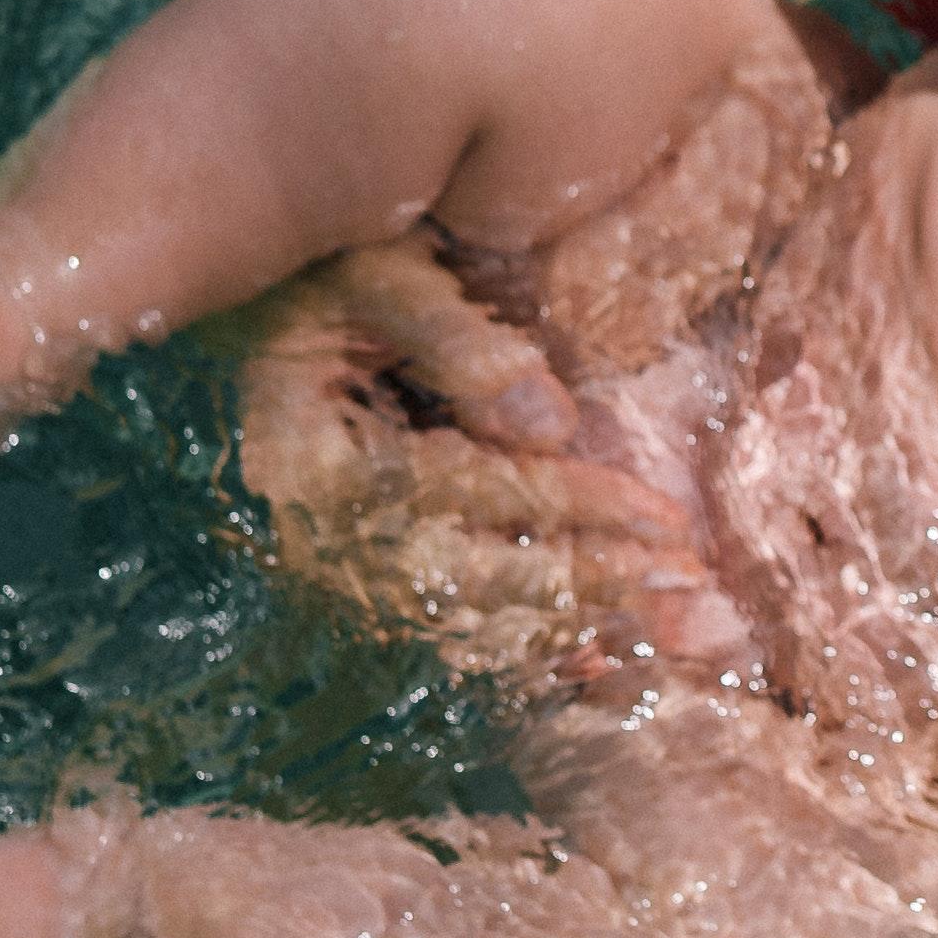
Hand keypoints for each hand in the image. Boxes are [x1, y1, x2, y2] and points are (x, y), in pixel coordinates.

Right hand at [231, 243, 704, 697]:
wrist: (255, 311)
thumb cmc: (322, 274)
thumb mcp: (384, 277)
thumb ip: (461, 344)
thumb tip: (552, 426)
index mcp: (316, 459)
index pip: (469, 491)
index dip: (576, 504)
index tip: (667, 518)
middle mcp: (316, 534)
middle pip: (468, 579)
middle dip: (585, 584)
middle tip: (682, 584)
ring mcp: (331, 567)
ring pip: (460, 621)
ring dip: (564, 629)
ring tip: (660, 627)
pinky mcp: (353, 578)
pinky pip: (444, 629)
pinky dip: (519, 650)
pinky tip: (593, 663)